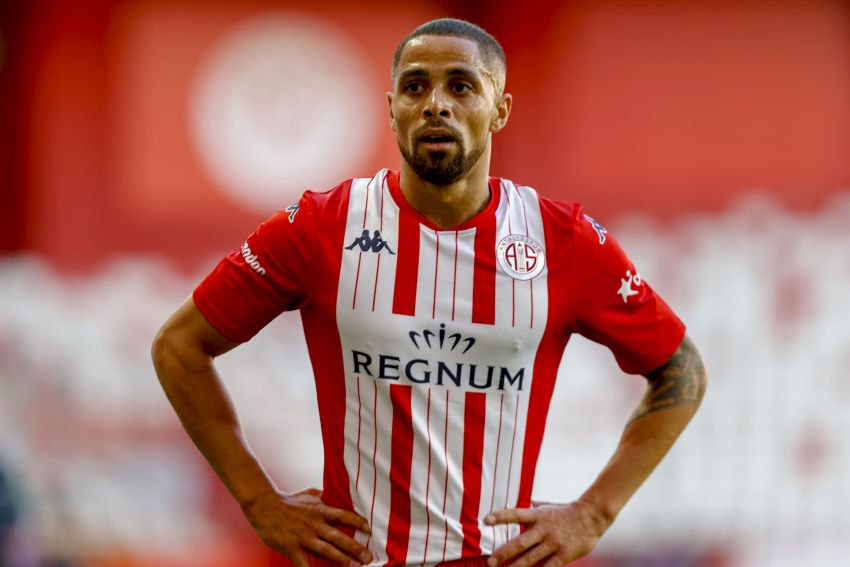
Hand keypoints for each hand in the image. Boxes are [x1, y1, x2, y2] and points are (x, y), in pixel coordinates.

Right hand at [241, 487, 372, 566]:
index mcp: (320, 510)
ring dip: (343, 560)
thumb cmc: (288, 500)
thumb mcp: (310, 494)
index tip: (370, 531)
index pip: (345, 516)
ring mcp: (304, 537)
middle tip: (369, 558)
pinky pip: (305, 563)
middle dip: (356, 548)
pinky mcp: (293, 548)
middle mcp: (315, 524)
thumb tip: (337, 496)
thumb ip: (324, 497)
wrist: (264, 506)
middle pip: (340, 537)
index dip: (359, 523)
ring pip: (327, 551)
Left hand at [484, 500, 609, 566]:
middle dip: (504, 552)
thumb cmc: (566, 512)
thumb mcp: (547, 506)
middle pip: (520, 542)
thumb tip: (517, 507)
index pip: (516, 514)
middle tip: (490, 561)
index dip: (501, 517)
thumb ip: (532, 509)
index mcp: (538, 515)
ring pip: (531, 558)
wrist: (591, 517)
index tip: (486, 520)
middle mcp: (544, 529)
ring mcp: (554, 543)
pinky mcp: (563, 555)